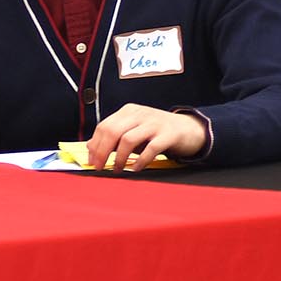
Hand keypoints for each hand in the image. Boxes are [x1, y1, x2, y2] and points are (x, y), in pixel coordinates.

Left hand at [86, 104, 207, 172]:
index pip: (104, 126)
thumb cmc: (157, 132)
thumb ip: (113, 137)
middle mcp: (140, 114)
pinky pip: (151, 148)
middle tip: (100, 167)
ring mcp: (154, 123)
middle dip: (102, 151)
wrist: (190, 129)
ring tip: (118, 169)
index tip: (91, 161)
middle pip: (113, 131)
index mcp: (128, 111)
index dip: (95, 145)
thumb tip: (89, 146)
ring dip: (120, 157)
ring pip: (128, 139)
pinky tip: (136, 169)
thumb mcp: (133, 130)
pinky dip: (141, 160)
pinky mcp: (169, 134)